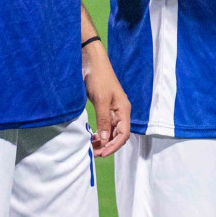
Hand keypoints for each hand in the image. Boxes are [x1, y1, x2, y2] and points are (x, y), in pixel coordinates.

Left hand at [83, 40, 130, 157]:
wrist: (92, 63)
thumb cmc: (98, 78)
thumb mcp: (101, 100)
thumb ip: (103, 120)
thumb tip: (105, 140)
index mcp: (123, 109)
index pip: (124, 134)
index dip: (114, 146)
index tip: (102, 154)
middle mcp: (120, 111)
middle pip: (118, 135)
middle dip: (108, 146)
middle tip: (94, 154)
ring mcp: (113, 110)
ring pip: (111, 131)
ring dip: (103, 141)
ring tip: (91, 148)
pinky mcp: (105, 108)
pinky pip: (105, 126)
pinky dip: (99, 134)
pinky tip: (92, 138)